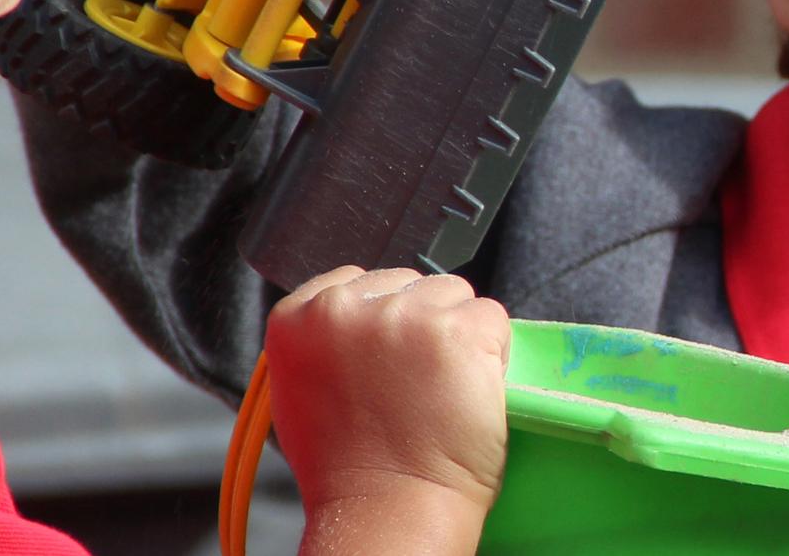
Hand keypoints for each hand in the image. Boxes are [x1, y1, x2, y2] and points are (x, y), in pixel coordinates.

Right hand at [268, 265, 507, 553]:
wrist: (389, 507)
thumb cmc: (349, 468)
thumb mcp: (303, 390)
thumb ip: (323, 341)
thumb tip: (358, 317)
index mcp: (297, 318)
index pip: (356, 280)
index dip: (383, 318)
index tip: (388, 357)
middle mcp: (343, 308)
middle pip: (409, 284)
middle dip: (421, 324)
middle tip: (415, 384)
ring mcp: (402, 315)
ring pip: (454, 296)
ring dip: (458, 335)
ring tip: (439, 390)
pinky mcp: (456, 329)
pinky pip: (492, 319)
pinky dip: (491, 354)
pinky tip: (465, 391)